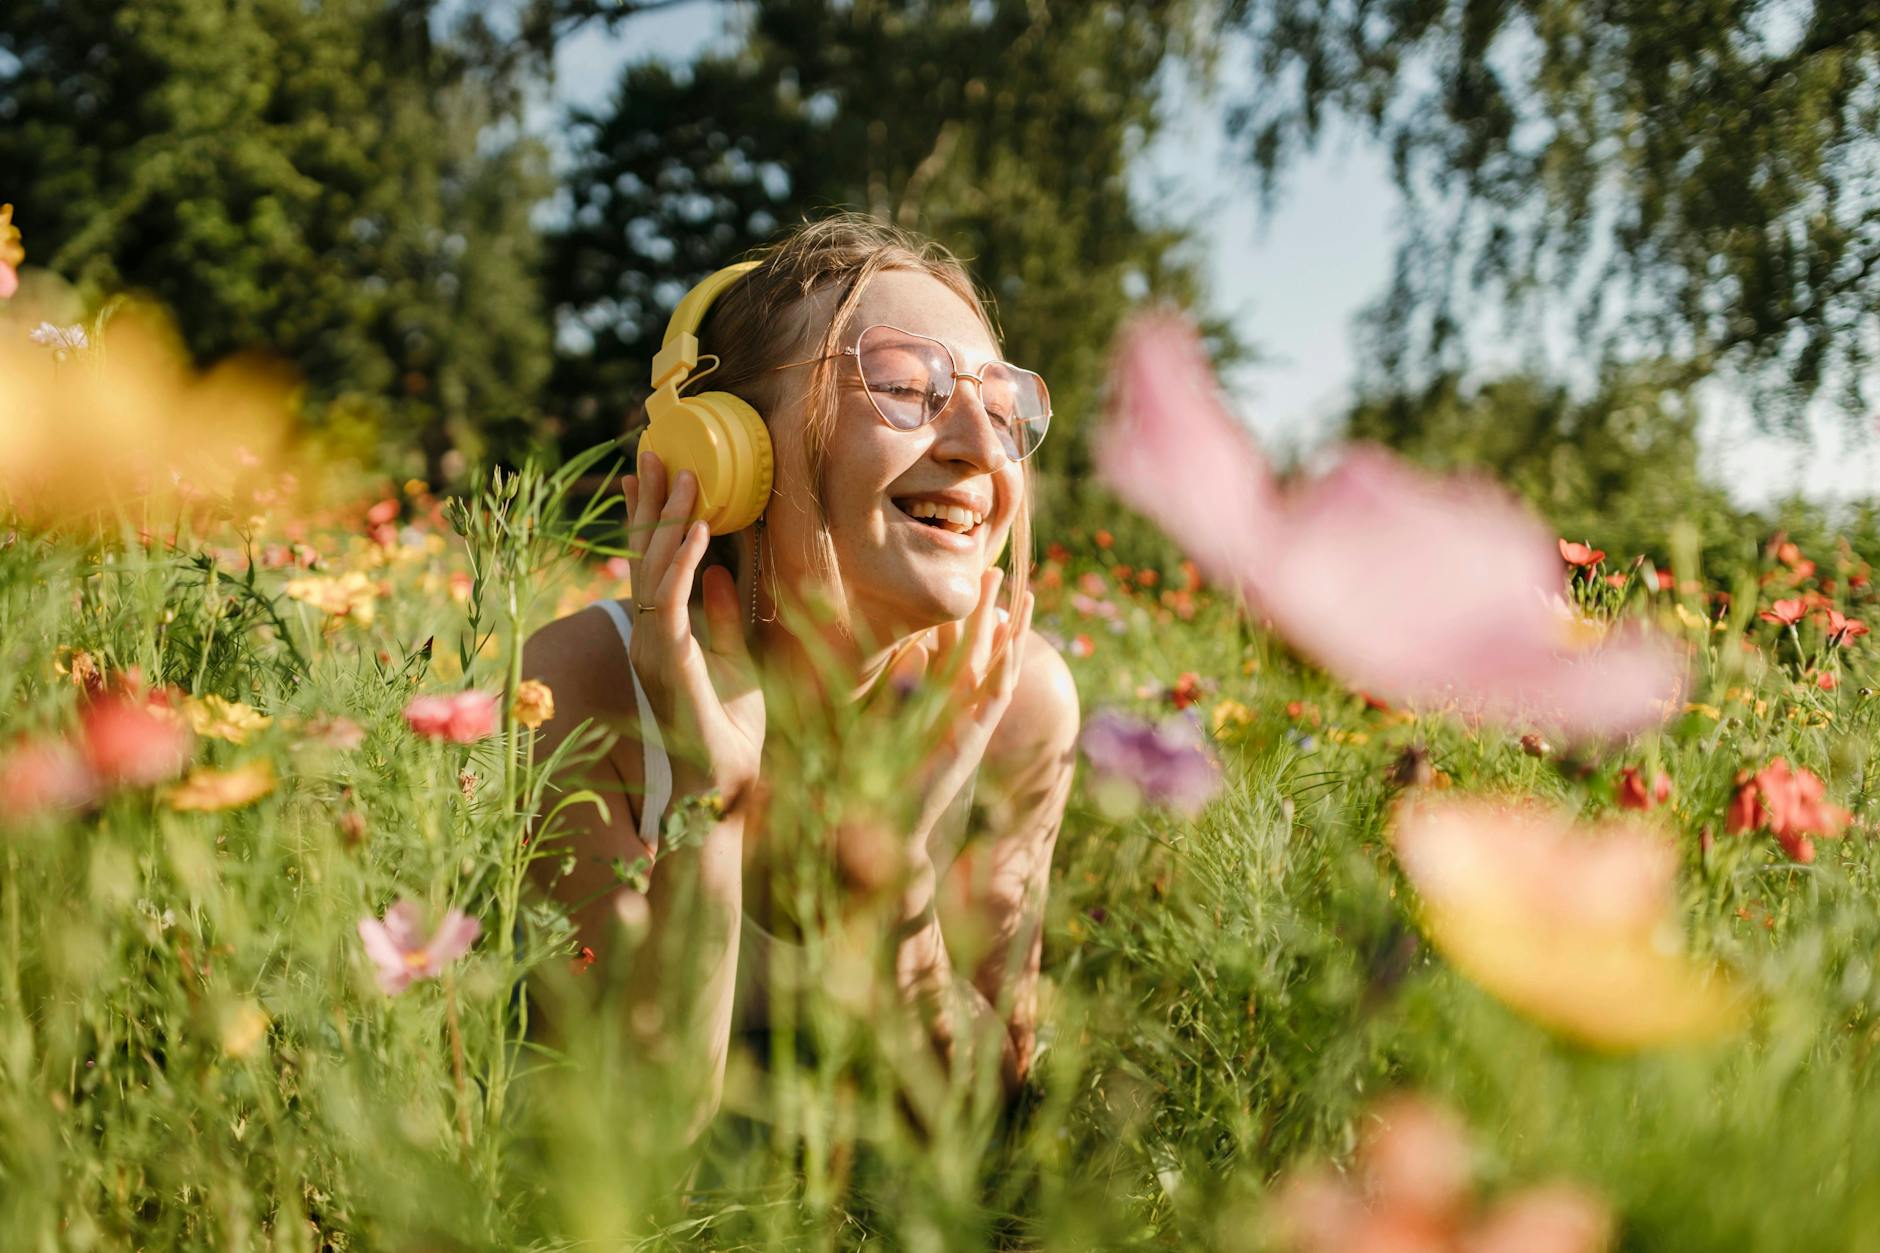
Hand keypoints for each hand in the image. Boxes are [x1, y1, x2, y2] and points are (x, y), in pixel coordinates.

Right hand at [621, 451, 765, 810]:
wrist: (726, 782)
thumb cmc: (731, 728)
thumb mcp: (736, 659)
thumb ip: (725, 619)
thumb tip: (722, 575)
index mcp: (664, 631)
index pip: (652, 563)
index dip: (652, 517)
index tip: (656, 472)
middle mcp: (650, 633)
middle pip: (643, 555)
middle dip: (649, 502)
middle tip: (654, 450)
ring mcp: (653, 645)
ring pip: (653, 570)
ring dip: (670, 519)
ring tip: (686, 474)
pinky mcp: (668, 660)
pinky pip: (672, 601)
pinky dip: (683, 562)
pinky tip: (701, 530)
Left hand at [880, 565, 1036, 851]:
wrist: (885, 823)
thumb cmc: (873, 775)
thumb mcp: (880, 720)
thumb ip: (898, 686)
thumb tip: (912, 650)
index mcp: (932, 698)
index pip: (948, 648)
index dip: (955, 615)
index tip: (960, 582)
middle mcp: (955, 706)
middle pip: (977, 648)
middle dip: (985, 608)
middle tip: (993, 568)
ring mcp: (970, 719)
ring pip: (996, 665)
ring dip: (1009, 630)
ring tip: (1022, 594)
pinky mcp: (974, 735)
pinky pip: (996, 694)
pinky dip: (1006, 664)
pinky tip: (1013, 638)